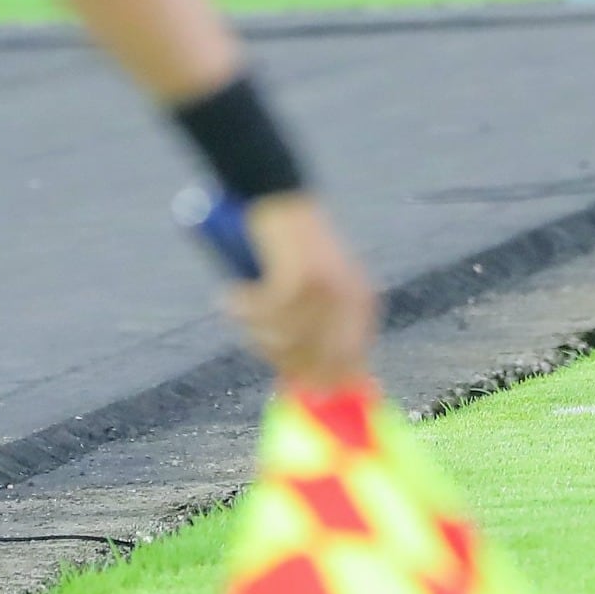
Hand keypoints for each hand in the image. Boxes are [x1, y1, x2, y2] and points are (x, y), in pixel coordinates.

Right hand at [227, 194, 375, 388]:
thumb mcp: (319, 290)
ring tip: (242, 301)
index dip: (326, 384)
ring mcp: (324, 293)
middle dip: (284, 362)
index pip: (351, 362)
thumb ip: (317, 333)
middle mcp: (348, 302)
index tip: (304, 396)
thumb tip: (306, 386)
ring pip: (281, 342)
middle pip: (315, 362)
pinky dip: (240, 305)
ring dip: (254, 326)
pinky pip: (260, 317)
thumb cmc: (293, 246)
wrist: (282, 197)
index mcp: (361, 303)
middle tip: (258, 338)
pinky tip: (233, 289)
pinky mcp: (295, 281)